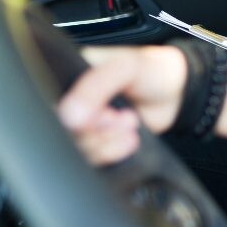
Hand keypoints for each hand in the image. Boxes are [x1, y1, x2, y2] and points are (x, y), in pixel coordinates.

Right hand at [58, 46, 186, 164]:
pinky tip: (130, 139)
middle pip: (60, 131)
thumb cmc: (149, 71)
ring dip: (104, 141)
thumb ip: (96, 86)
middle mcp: (71, 105)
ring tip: (129, 122)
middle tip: (116, 116)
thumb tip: (70, 115)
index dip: (67, 115)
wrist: (178, 92)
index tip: (97, 112)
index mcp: (67, 79)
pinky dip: (111, 152)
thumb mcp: (124, 67)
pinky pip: (92, 159)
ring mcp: (85, 127)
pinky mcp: (99, 144)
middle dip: (91, 129)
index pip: (47, 104)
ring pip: (75, 149)